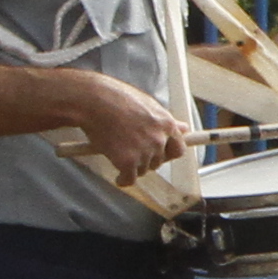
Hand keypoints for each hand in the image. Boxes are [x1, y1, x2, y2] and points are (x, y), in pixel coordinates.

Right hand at [62, 67, 194, 181]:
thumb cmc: (116, 98)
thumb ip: (165, 121)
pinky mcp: (127, 162)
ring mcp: (144, 151)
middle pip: (159, 161)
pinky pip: (129, 179)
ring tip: (118, 153)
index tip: (160, 154)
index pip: (178, 149)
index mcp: (166, 124)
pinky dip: (123, 180)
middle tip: (131, 150)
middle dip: (147, 159)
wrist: (93, 101)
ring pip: (143, 170)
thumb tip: (185, 129)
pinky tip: (118, 177)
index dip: (167, 153)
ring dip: (133, 166)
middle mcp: (159, 139)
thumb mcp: (147, 104)